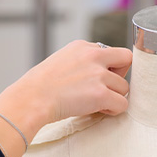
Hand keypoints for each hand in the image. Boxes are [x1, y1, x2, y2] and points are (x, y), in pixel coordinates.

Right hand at [0, 41, 131, 156]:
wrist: (30, 99)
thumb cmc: (38, 87)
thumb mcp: (59, 61)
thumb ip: (80, 63)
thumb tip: (94, 76)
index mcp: (82, 46)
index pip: (110, 51)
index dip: (109, 67)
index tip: (98, 79)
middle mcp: (93, 55)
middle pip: (126, 59)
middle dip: (120, 75)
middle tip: (106, 88)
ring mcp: (98, 74)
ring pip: (124, 87)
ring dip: (114, 97)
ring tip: (96, 104)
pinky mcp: (100, 94)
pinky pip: (122, 104)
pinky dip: (114, 110)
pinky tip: (100, 111)